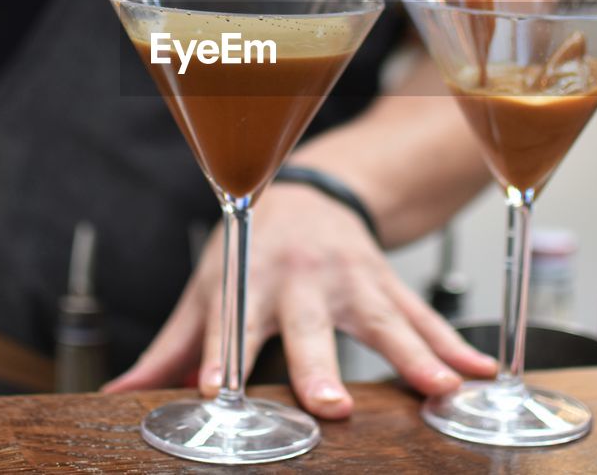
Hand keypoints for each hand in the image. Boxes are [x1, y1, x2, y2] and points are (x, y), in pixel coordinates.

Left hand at [102, 184, 495, 417]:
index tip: (217, 388)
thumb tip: (119, 394)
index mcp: (249, 280)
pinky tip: (478, 373)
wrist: (309, 190)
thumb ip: (172, 348)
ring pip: (383, 319)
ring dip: (414, 356)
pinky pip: (423, 316)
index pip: (231, 319)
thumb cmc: (249, 246)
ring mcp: (351, 280)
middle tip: (330, 405)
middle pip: (310, 325)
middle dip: (320, 363)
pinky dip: (454, 345)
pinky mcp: (387, 282)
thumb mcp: (206, 288)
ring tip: (440, 391)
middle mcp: (300, 279)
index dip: (223, 352)